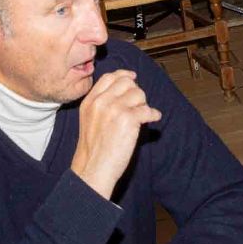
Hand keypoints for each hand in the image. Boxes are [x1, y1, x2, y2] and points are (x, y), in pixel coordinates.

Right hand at [69, 70, 160, 199]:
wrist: (93, 168)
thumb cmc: (94, 150)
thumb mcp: (89, 120)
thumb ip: (101, 105)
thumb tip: (124, 93)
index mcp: (90, 101)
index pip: (109, 77)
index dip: (124, 75)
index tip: (132, 78)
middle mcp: (101, 102)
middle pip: (126, 83)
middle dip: (135, 92)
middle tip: (138, 105)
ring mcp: (114, 109)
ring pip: (138, 94)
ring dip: (144, 104)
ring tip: (142, 116)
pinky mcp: (128, 119)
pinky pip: (147, 109)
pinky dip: (153, 114)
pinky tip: (153, 119)